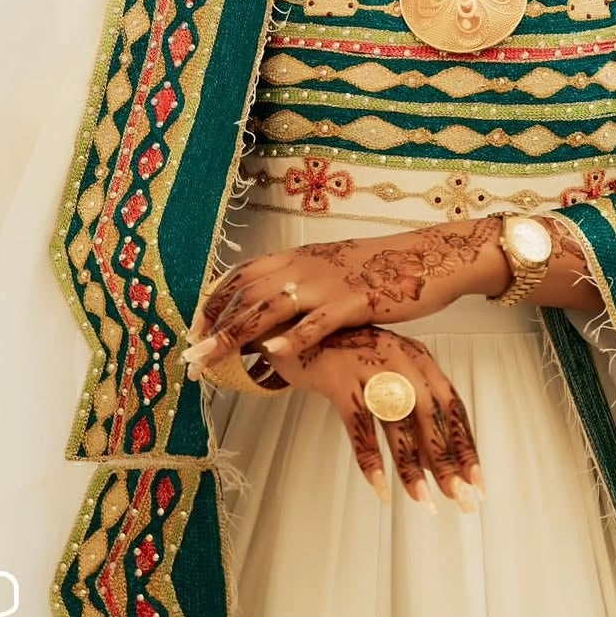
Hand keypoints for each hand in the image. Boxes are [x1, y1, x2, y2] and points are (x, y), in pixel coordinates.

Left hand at [183, 216, 507, 367]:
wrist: (425, 258)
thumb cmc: (378, 268)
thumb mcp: (330, 269)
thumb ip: (300, 286)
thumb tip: (272, 312)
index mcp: (297, 257)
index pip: (241, 276)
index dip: (213, 302)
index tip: (193, 328)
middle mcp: (305, 267)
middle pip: (246, 296)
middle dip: (214, 327)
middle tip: (190, 355)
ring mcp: (328, 284)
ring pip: (271, 310)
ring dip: (236, 337)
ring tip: (211, 359)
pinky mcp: (354, 302)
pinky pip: (317, 323)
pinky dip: (291, 338)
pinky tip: (269, 353)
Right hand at [218, 322, 487, 510]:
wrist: (297, 326)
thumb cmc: (346, 354)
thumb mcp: (386, 370)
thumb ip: (411, 407)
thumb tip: (435, 460)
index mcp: (417, 357)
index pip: (451, 405)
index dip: (466, 445)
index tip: (478, 482)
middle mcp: (400, 359)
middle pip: (431, 417)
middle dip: (447, 462)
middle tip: (460, 499)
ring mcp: (369, 366)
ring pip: (398, 423)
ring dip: (412, 467)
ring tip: (422, 501)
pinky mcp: (339, 378)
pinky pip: (359, 425)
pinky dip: (370, 459)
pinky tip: (380, 488)